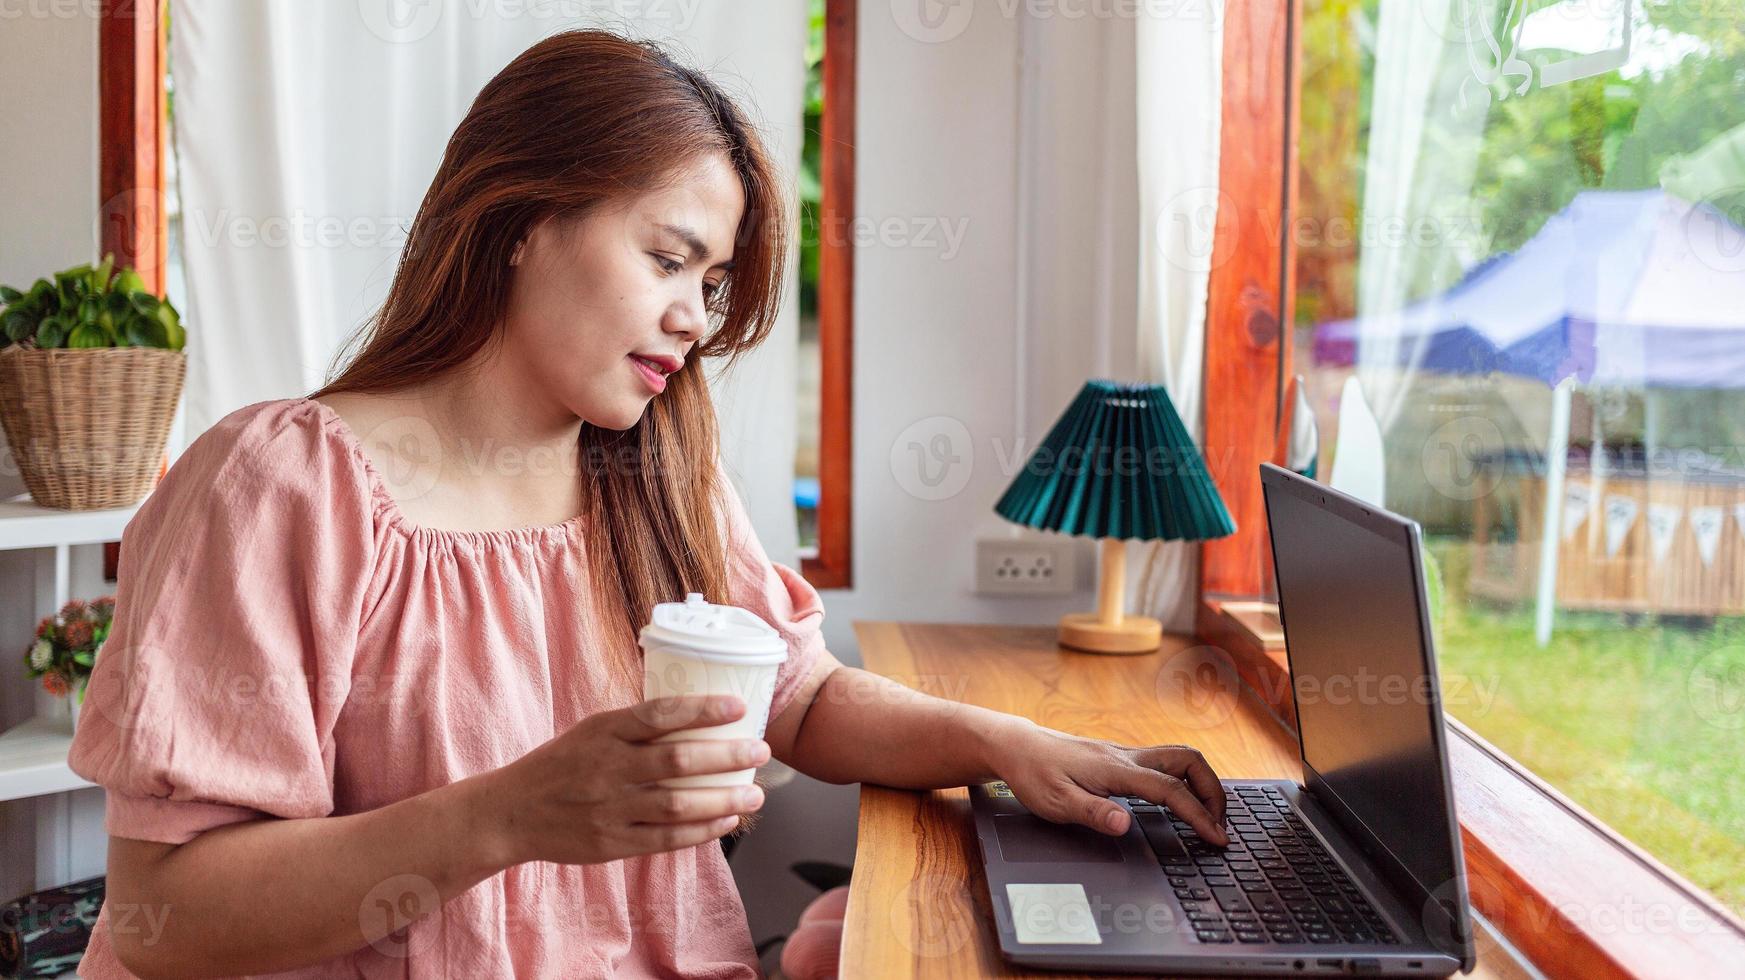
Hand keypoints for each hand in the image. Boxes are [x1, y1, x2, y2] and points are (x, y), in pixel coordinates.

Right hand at [481, 694, 771, 865]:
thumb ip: (635, 727)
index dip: (701, 709)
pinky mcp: (611, 844)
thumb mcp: (590, 731)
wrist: (510, 813)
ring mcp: (609, 809)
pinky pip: (665, 839)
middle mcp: (607, 768)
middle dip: (725, 756)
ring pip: (676, 804)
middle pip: (676, 761)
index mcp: (603, 732)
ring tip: (755, 795)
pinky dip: (700, 831)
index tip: (737, 707)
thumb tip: (696, 716)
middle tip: (761, 750)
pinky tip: (726, 821)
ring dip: (722, 800)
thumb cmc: (561, 764)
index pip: (658, 714)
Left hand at [990, 723, 1228, 844]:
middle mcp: (1128, 756)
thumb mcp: (1055, 802)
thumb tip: (1124, 824)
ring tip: (1208, 816)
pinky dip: (1186, 780)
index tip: (1217, 838)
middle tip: (1220, 825)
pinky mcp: (1121, 758)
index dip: (1199, 815)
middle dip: (1214, 791)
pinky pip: (1166, 763)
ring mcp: (1126, 754)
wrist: (1017, 747)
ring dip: (1202, 783)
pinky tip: (1181, 801)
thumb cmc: (1034, 774)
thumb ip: (1092, 813)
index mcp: (1117, 769)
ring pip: (1180, 758)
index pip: (1172, 790)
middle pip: (1190, 760)